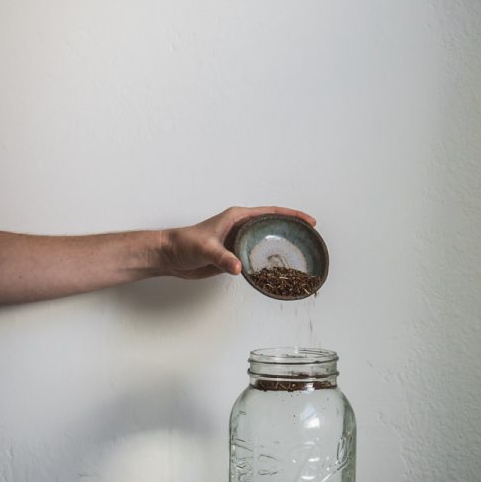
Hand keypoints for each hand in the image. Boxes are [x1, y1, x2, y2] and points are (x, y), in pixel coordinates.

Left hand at [157, 206, 315, 279]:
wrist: (169, 256)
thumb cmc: (184, 244)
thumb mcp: (205, 249)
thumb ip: (223, 258)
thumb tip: (239, 268)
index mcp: (238, 217)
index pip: (271, 212)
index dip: (292, 215)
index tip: (309, 221)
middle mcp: (241, 226)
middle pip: (273, 225)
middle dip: (292, 230)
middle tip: (311, 239)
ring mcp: (238, 241)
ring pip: (266, 241)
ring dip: (281, 246)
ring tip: (300, 254)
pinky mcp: (234, 255)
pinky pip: (256, 256)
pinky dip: (268, 261)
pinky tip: (277, 270)